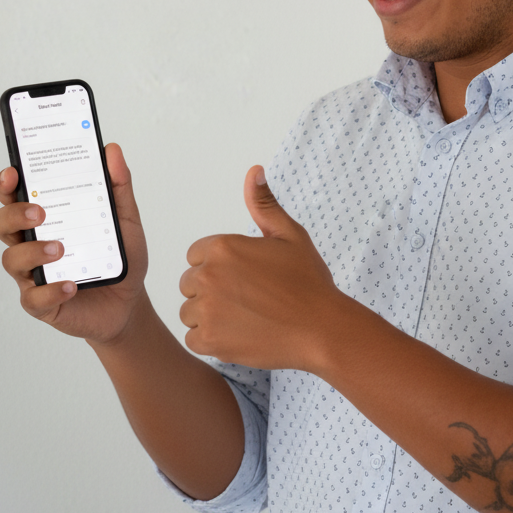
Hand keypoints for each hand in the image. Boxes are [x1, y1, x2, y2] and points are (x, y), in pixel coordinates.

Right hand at [0, 143, 148, 345]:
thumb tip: (111, 150)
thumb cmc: (116, 256)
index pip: (15, 196)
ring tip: (59, 248)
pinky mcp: (42, 302)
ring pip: (12, 259)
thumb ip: (118, 185)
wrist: (129, 301)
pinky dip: (52, 290)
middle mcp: (32, 243)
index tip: (13, 172)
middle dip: (14, 214)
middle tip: (40, 211)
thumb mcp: (125, 217)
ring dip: (33, 251)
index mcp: (46, 217)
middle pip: (2, 224)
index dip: (7, 183)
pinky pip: (34, 298)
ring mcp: (33, 273)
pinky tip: (71, 284)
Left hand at [179, 167, 344, 371]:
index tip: (244, 277)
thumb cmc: (308, 281)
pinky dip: (212, 341)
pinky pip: (194, 339)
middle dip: (212, 290)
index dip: (219, 266)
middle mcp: (209, 276)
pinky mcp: (210, 341)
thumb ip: (263, 204)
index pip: (196, 256)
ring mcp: (207, 311)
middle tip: (248, 299)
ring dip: (210, 317)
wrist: (322, 328)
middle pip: (190, 284)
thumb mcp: (289, 235)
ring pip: (190, 312)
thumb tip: (254, 171)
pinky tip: (240, 334)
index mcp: (222, 247)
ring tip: (245, 317)